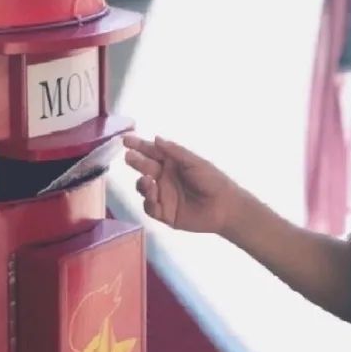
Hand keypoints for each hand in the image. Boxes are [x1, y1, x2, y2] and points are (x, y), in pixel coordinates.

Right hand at [124, 133, 241, 234]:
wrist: (224, 206)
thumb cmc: (212, 180)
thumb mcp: (194, 162)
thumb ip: (175, 151)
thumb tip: (156, 138)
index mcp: (172, 163)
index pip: (151, 152)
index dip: (138, 146)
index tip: (126, 140)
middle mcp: (164, 178)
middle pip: (144, 168)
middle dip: (135, 161)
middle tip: (129, 157)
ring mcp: (163, 195)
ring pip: (143, 188)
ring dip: (141, 183)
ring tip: (146, 179)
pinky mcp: (164, 213)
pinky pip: (150, 207)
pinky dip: (148, 202)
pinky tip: (153, 195)